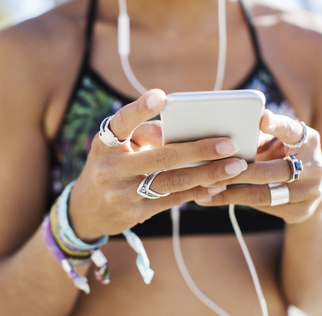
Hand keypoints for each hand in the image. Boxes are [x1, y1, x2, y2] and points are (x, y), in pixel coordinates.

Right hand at [68, 89, 248, 240]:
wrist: (86, 209)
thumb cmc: (110, 167)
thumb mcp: (116, 148)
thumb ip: (144, 135)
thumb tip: (180, 133)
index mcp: (105, 144)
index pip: (122, 122)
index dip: (140, 109)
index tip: (162, 97)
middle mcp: (111, 168)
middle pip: (161, 156)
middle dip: (198, 149)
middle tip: (230, 143)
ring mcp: (121, 193)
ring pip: (171, 181)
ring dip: (206, 173)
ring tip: (235, 166)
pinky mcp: (134, 213)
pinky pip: (170, 200)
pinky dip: (195, 191)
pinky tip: (216, 185)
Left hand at [196, 110, 321, 223]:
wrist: (310, 195)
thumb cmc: (282, 159)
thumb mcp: (277, 145)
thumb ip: (258, 139)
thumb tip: (223, 137)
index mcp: (307, 141)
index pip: (291, 131)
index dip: (277, 125)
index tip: (261, 118)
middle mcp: (313, 166)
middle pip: (270, 170)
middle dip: (237, 172)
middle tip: (209, 171)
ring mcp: (309, 191)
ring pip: (263, 193)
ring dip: (230, 191)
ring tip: (205, 187)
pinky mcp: (300, 210)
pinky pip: (261, 206)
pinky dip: (234, 201)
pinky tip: (212, 198)